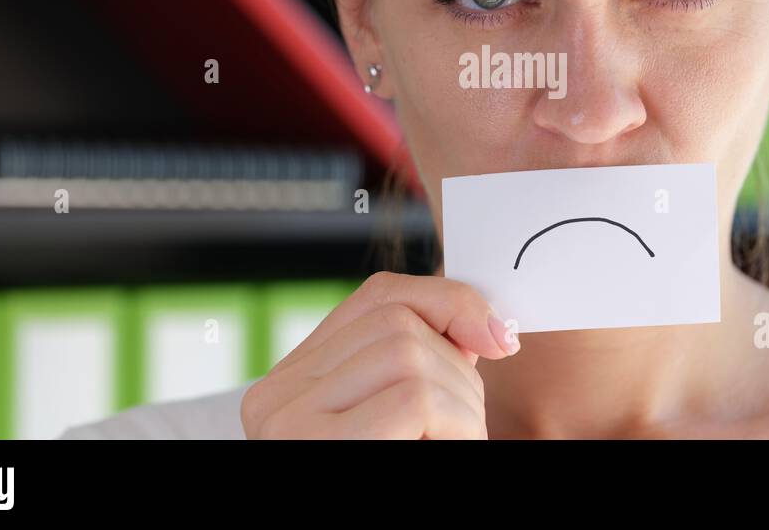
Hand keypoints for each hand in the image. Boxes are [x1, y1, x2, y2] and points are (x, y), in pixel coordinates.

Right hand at [241, 271, 518, 438]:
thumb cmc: (401, 470)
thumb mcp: (408, 419)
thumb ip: (420, 364)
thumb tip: (489, 326)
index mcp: (291, 384)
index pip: (377, 298)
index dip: (448, 303)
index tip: (496, 340)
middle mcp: (273, 397)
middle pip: (396, 324)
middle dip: (456, 367)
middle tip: (461, 426)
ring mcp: (285, 421)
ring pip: (410, 354)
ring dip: (460, 403)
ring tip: (444, 446)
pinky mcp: (310, 443)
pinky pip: (413, 397)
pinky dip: (452, 426)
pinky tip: (439, 454)